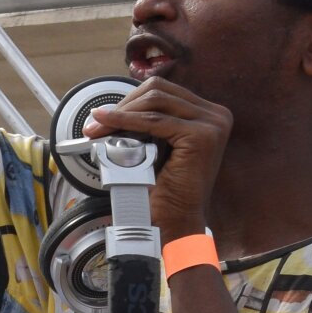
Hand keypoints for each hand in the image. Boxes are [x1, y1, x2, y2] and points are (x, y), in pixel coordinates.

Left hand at [84, 78, 231, 240]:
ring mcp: (213, 124)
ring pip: (155, 102)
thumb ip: (145, 120)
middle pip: (159, 91)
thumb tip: (109, 107)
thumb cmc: (164, 189)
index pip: (163, 92)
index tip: (103, 115)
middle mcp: (216, 115)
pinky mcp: (202, 136)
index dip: (130, 101)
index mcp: (208, 114)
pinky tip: (107, 125)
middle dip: (123, 105)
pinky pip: (154, 120)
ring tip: (97, 128)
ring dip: (121, 113)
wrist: (174, 221)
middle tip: (95, 123)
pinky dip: (126, 121)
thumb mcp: (154, 144)